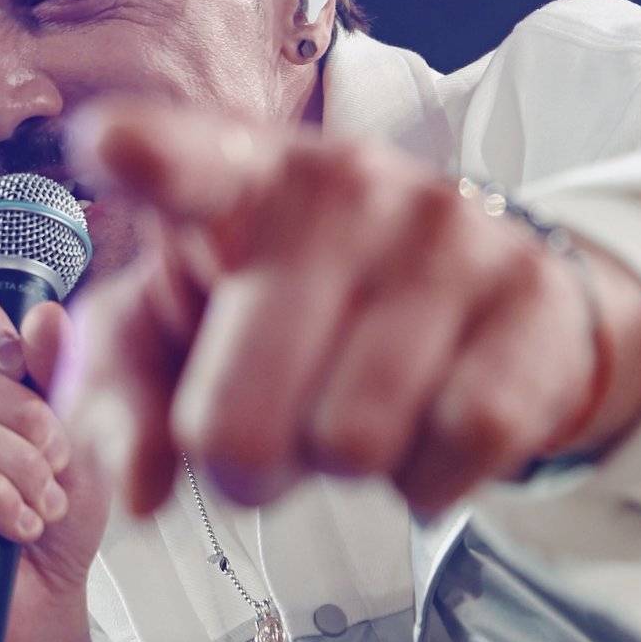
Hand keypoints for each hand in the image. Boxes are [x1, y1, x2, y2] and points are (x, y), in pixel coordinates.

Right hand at [0, 279, 110, 641]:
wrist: (38, 614)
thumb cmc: (51, 527)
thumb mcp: (78, 443)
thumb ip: (61, 378)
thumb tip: (46, 317)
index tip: (21, 359)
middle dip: (21, 417)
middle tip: (57, 464)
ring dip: (11, 466)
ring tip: (42, 505)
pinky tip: (15, 526)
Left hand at [64, 106, 640, 515]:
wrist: (485, 298)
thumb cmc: (297, 312)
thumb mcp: (185, 337)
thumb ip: (123, 402)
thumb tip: (139, 495)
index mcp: (243, 178)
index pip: (190, 162)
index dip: (151, 158)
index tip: (110, 146)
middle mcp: (347, 187)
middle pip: (239, 424)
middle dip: (244, 464)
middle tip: (270, 435)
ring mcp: (447, 236)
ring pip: (352, 444)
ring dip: (342, 465)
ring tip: (356, 410)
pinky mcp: (530, 300)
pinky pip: (454, 448)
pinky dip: (429, 474)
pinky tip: (429, 425)